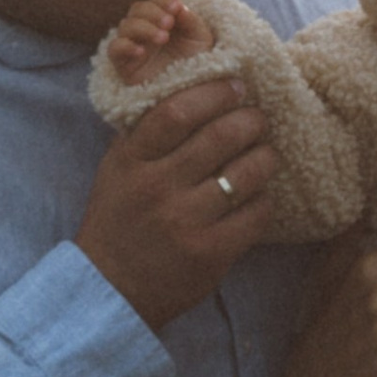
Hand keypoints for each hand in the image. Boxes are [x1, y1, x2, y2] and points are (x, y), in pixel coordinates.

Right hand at [76, 72, 275, 330]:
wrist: (111, 288)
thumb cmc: (118, 221)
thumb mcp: (118, 170)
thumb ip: (148, 135)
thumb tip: (196, 91)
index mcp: (132, 160)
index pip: (178, 111)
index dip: (215, 93)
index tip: (235, 87)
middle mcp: (158, 187)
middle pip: (221, 136)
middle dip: (251, 120)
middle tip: (258, 119)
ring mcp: (186, 222)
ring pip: (246, 173)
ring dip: (265, 156)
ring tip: (266, 154)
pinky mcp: (211, 253)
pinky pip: (256, 214)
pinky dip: (264, 199)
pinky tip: (259, 195)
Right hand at [106, 0, 198, 84]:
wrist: (191, 90)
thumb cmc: (196, 62)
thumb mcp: (201, 39)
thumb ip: (191, 20)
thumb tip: (178, 5)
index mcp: (163, 19)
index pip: (157, 1)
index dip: (164, 1)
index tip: (176, 8)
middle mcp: (145, 29)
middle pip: (138, 9)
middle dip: (153, 13)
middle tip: (169, 23)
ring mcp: (133, 45)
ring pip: (125, 25)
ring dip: (143, 27)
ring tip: (163, 38)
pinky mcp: (123, 64)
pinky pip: (114, 49)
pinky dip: (125, 46)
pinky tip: (141, 51)